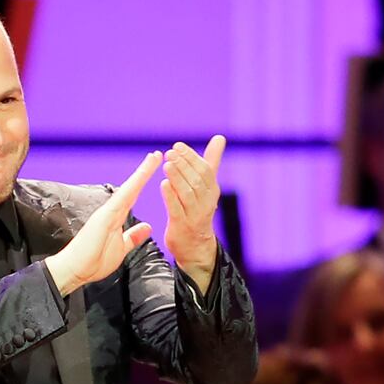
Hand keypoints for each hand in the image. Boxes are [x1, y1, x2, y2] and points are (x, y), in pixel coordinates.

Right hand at [45, 151, 162, 295]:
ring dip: (141, 173)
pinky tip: (141, 177)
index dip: (143, 183)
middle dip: (144, 171)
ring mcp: (107, 212)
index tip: (155, 169)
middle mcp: (111, 211)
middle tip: (157, 155)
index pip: (133, 197)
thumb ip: (133, 236)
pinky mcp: (104, 217)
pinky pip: (121, 199)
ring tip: (153, 159)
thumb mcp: (121, 248)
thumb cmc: (93, 262)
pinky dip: (132, 187)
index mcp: (116, 218)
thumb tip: (147, 227)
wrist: (74, 270)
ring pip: (128, 189)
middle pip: (132, 188)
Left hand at [161, 135, 224, 291]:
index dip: (191, 157)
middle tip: (170, 152)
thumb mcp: (206, 186)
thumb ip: (211, 162)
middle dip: (183, 165)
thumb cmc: (198, 209)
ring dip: (177, 178)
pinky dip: (171, 197)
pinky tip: (163, 185)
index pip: (204, 170)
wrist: (195, 245)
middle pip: (196, 180)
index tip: (178, 145)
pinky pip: (177, 210)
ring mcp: (194, 215)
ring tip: (167, 165)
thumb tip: (220, 137)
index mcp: (211, 191)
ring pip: (187, 194)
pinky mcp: (182, 226)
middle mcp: (206, 202)